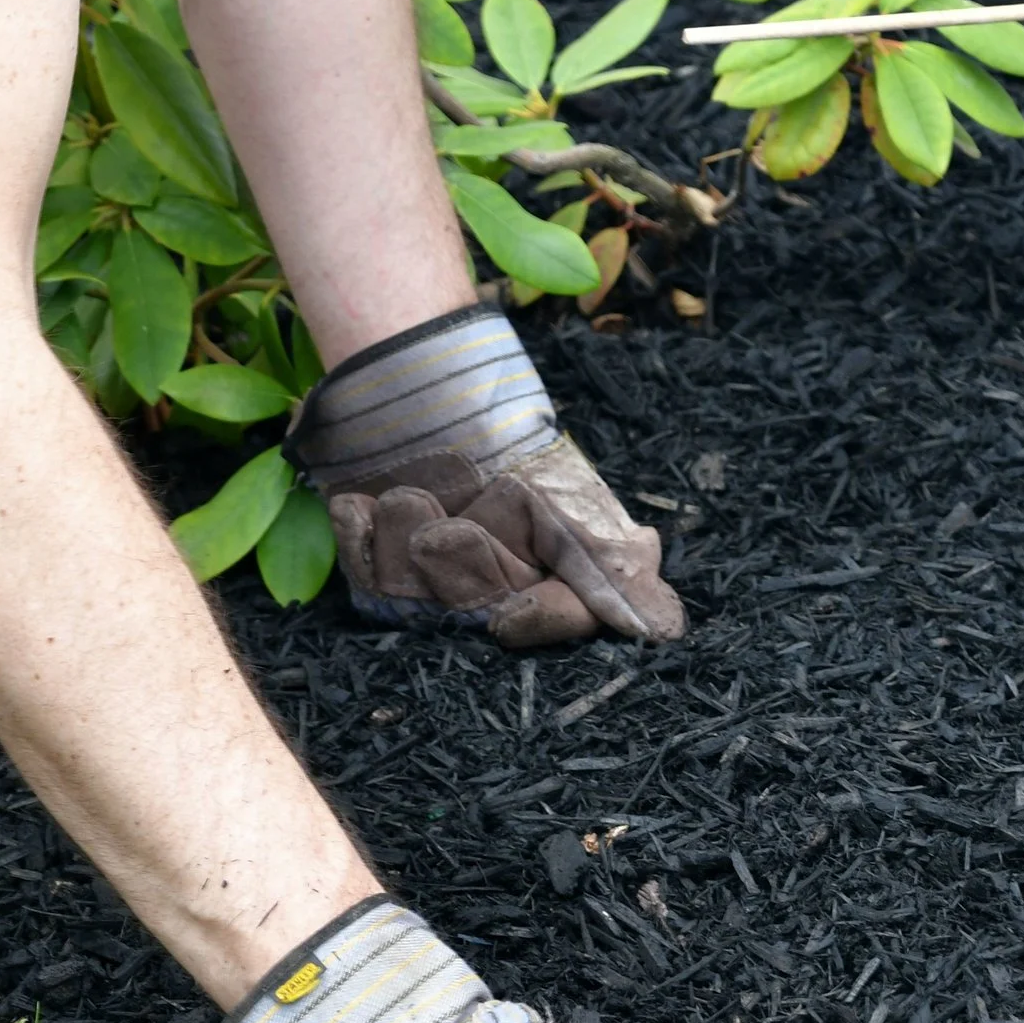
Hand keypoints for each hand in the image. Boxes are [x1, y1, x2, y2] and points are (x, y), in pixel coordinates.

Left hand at [322, 436, 686, 648]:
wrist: (426, 393)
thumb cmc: (509, 447)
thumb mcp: (569, 498)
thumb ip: (610, 562)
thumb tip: (663, 629)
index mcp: (550, 579)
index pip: (560, 622)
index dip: (540, 620)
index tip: (511, 616)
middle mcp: (492, 593)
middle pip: (479, 610)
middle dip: (463, 566)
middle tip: (449, 527)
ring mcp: (431, 588)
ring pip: (415, 598)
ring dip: (407, 540)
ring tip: (405, 496)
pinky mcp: (377, 570)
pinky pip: (364, 577)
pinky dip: (361, 536)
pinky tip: (360, 505)